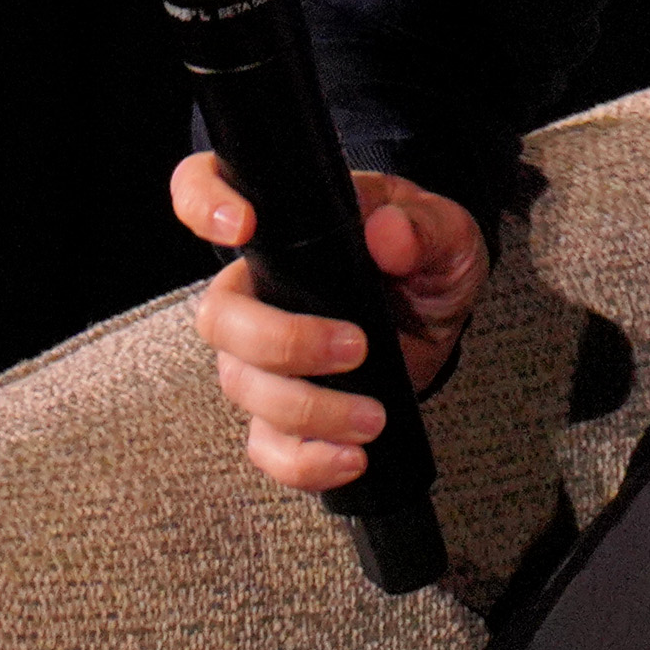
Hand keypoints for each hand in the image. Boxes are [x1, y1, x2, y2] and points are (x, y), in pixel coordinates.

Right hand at [175, 154, 486, 493]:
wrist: (439, 317)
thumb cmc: (426, 257)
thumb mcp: (445, 230)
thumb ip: (424, 226)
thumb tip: (389, 233)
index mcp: (285, 229)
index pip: (206, 189)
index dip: (204, 202)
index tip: (243, 226)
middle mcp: (258, 292)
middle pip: (219, 317)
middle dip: (280, 341)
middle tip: (354, 347)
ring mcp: (260, 357)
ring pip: (243, 386)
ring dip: (307, 408)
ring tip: (373, 415)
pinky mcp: (282, 414)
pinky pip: (268, 446)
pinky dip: (305, 460)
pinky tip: (351, 458)